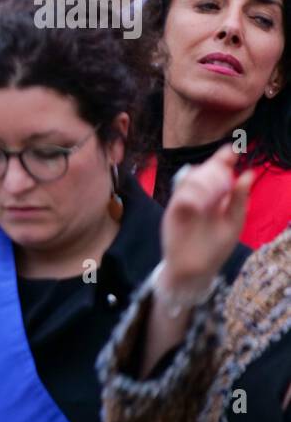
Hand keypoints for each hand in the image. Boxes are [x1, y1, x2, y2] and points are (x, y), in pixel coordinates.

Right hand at [161, 146, 251, 293]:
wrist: (194, 270)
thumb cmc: (214, 248)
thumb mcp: (234, 222)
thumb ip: (240, 199)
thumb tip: (248, 173)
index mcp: (212, 196)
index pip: (215, 172)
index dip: (222, 159)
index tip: (232, 150)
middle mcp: (196, 196)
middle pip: (202, 170)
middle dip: (215, 170)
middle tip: (225, 178)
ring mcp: (182, 203)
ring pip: (191, 180)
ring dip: (206, 182)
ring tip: (217, 194)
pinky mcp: (173, 213)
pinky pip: (182, 197)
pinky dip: (195, 196)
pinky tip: (204, 205)